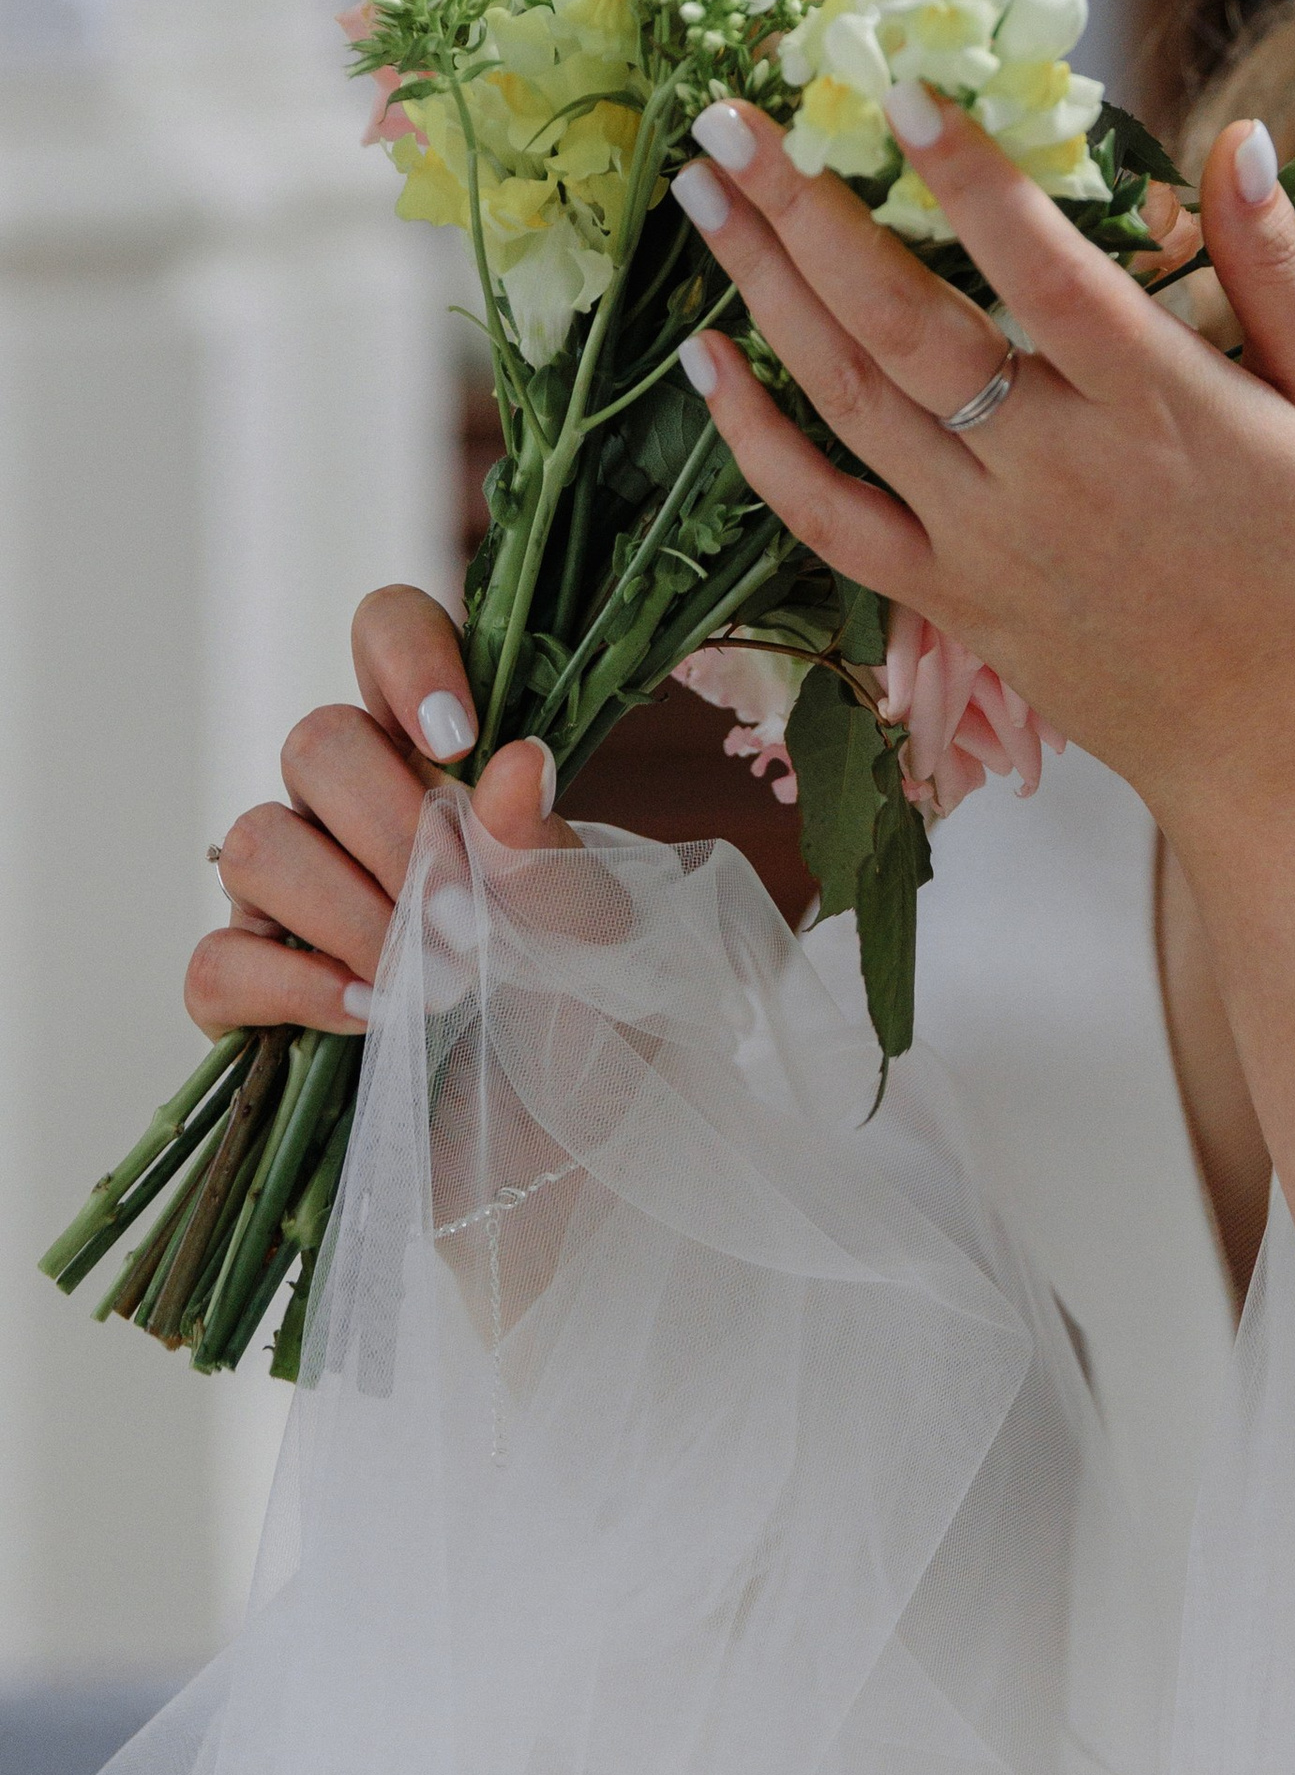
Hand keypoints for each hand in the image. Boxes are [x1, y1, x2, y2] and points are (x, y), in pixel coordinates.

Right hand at [187, 587, 571, 1037]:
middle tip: (469, 918)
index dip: (407, 658)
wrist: (569, 1142)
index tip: (459, 741)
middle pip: (315, 739)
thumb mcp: (596, 927)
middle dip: (393, 827)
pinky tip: (368, 1018)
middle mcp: (354, 806)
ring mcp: (294, 898)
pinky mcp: (256, 995)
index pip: (386, 631)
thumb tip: (512, 761)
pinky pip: (218, 962)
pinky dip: (291, 989)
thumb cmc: (591, 1012)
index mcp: (443, 753)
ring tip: (435, 984)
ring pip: (256, 842)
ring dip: (349, 912)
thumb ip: (546, 849)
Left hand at [667, 95, 1294, 817]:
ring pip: (847, 399)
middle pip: (903, 322)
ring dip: (761, 289)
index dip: (968, 177)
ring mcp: (985, 537)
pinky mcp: (947, 599)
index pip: (1041, 268)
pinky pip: (824, 517)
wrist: (1288, 741)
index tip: (899, 91)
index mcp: (1155, 402)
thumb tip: (1235, 141)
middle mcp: (1052, 465)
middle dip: (807, 211)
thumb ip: (1281, 267)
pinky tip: (702, 362)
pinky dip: (753, 441)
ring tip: (700, 193)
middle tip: (730, 120)